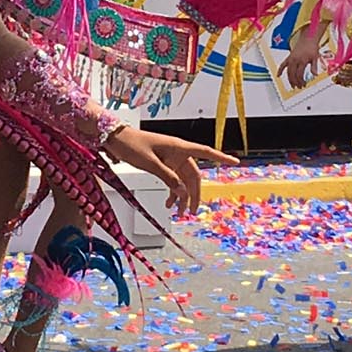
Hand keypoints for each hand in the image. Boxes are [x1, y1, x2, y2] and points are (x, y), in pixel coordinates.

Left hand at [105, 126, 236, 213]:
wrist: (115, 138)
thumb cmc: (132, 145)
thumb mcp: (150, 162)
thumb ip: (167, 176)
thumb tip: (182, 191)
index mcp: (179, 147)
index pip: (205, 152)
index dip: (221, 158)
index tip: (235, 162)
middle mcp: (178, 153)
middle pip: (193, 175)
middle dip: (194, 194)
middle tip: (191, 211)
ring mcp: (170, 159)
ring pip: (183, 180)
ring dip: (182, 196)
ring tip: (178, 212)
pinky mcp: (163, 164)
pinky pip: (173, 180)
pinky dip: (173, 192)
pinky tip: (169, 203)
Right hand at [280, 19, 326, 89]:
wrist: (308, 39)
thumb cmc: (312, 48)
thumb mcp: (315, 58)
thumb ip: (314, 67)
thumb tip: (315, 75)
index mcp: (302, 60)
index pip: (299, 74)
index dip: (301, 81)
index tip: (303, 84)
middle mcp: (295, 60)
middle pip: (293, 74)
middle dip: (295, 82)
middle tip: (298, 87)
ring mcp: (291, 59)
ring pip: (288, 71)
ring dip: (289, 79)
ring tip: (292, 85)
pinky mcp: (289, 57)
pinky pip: (282, 65)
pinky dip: (280, 70)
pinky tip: (278, 76)